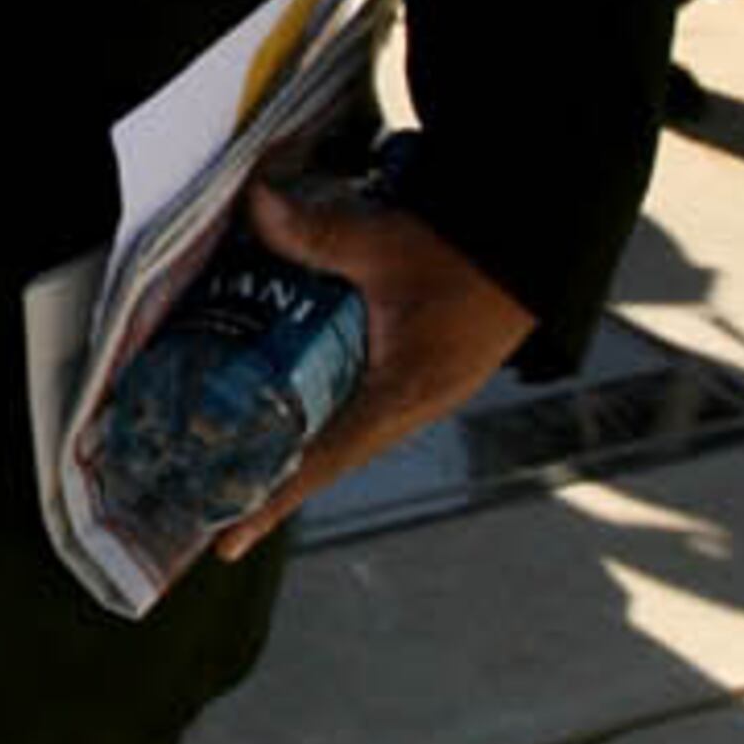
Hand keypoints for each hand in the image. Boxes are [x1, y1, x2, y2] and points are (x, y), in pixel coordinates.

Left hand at [205, 192, 532, 559]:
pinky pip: (359, 413)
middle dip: (269, 486)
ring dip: (294, 455)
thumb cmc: (470, 255)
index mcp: (404, 392)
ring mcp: (417, 400)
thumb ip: (317, 231)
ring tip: (235, 472)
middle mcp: (410, 409)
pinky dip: (319, 421)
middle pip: (327, 460)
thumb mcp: (386, 244)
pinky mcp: (418, 382)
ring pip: (342, 438)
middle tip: (210, 508)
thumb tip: (254, 205)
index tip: (227, 538)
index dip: (273, 498)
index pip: (325, 458)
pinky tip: (285, 414)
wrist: (533, 252)